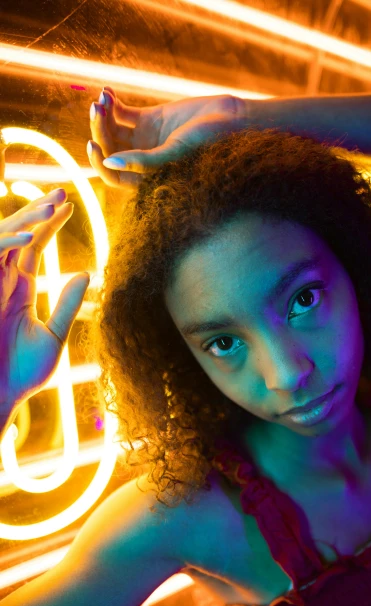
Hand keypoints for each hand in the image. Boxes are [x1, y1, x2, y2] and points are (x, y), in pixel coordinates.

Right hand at [0, 189, 89, 415]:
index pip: (33, 247)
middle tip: (63, 191)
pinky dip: (8, 247)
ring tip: (53, 205)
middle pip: (19, 236)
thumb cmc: (23, 373)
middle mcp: (1, 281)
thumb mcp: (53, 336)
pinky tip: (31, 239)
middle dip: (39, 212)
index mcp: (17, 288)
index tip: (69, 205)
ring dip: (27, 222)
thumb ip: (67, 305)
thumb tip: (87, 274)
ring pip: (4, 242)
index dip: (49, 224)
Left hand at [87, 86, 246, 189]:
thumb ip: (144, 161)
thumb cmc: (208, 143)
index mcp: (147, 177)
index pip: (114, 176)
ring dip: (103, 114)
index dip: (100, 163)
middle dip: (99, 131)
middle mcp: (142, 161)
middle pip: (109, 149)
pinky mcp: (149, 119)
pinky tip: (107, 91)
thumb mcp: (175, 152)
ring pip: (111, 130)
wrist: (230, 119)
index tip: (93, 144)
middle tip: (97, 109)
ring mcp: (144, 139)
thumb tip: (110, 162)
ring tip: (103, 99)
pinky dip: (111, 102)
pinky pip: (121, 112)